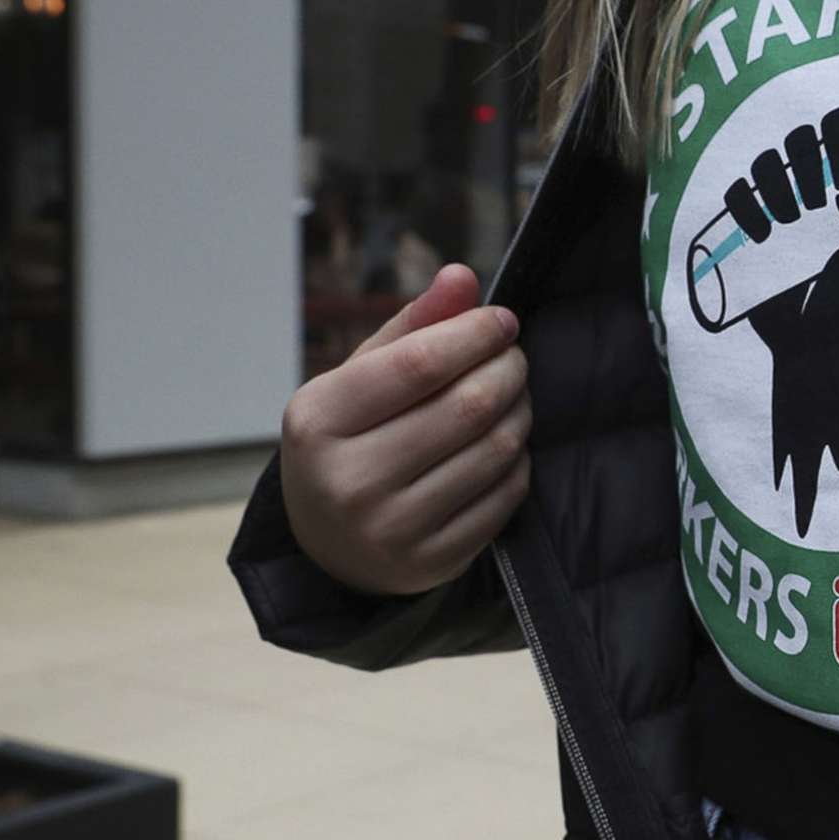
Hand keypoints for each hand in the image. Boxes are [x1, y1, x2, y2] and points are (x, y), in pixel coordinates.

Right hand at [280, 263, 530, 595]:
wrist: (327, 545)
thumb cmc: (348, 441)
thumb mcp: (358, 380)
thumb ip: (411, 326)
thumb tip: (463, 276)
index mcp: (318, 421)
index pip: (420, 363)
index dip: (474, 333)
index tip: (502, 320)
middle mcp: (348, 480)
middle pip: (468, 405)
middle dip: (507, 368)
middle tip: (513, 357)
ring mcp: (391, 529)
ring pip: (495, 449)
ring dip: (521, 410)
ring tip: (514, 394)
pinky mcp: (431, 563)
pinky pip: (505, 496)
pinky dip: (518, 460)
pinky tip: (505, 443)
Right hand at [732, 112, 838, 536]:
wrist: (820, 337)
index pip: (834, 140)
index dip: (837, 132)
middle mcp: (804, 189)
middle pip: (795, 145)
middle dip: (805, 156)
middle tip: (822, 193)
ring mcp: (772, 209)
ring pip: (763, 167)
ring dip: (776, 180)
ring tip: (794, 218)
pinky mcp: (744, 232)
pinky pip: (734, 200)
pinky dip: (743, 204)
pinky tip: (764, 230)